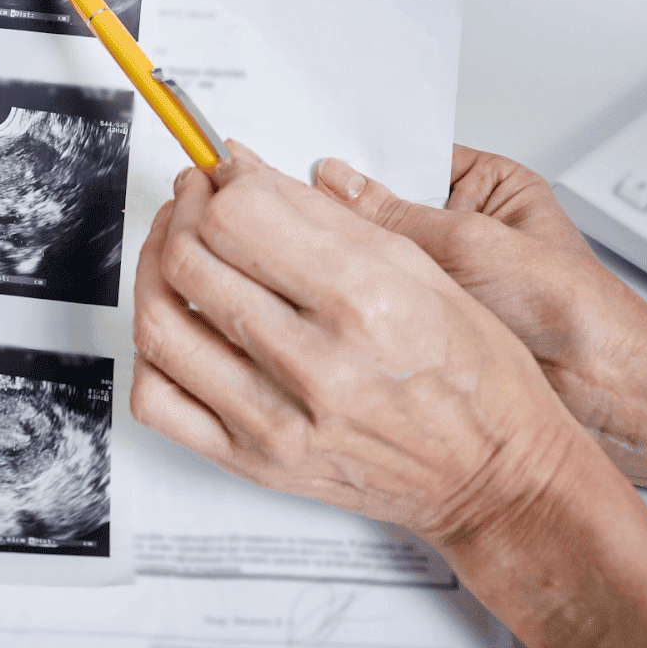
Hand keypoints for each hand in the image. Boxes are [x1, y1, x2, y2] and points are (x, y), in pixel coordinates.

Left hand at [130, 146, 592, 546]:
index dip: (220, 182)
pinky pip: (157, 401)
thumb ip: (326, 216)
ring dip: (153, 269)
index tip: (226, 172)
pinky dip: (151, 353)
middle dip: (183, 212)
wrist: (494, 477)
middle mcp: (317, 366)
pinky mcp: (253, 463)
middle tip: (196, 200)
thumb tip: (244, 169)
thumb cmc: (472, 375)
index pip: (239, 218)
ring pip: (160, 325)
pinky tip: (179, 326)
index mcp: (365, 304)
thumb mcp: (422, 269)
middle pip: (191, 261)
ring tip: (176, 249)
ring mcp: (278, 421)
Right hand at [312, 146, 646, 504]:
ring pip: (372, 255)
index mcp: (482, 180)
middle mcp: (458, 222)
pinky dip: (353, 302)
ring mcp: (439, 273)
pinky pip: (376, 299)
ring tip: (320, 259)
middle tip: (295, 212)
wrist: (607, 390)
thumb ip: (396, 215)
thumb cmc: (571, 310)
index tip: (299, 159)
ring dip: (349, 262)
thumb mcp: (473, 245)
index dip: (351, 157)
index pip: (401, 154)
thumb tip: (331, 182)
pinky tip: (335, 300)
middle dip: (343, 213)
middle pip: (380, 205)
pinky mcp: (425, 319)